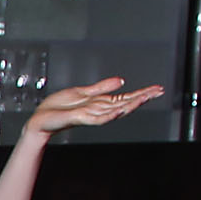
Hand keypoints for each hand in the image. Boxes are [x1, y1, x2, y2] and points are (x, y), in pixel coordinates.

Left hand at [24, 76, 162, 139]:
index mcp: (100, 103)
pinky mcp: (80, 118)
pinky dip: (109, 116)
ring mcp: (91, 115)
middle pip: (125, 103)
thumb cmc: (59, 107)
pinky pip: (98, 119)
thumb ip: (102, 87)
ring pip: (115, 111)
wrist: (41, 119)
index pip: (126, 97)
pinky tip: (119, 111)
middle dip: (142, 97)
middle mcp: (99, 110)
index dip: (141, 93)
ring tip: (145, 98)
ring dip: (130, 105)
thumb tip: (121, 81)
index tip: (157, 88)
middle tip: (159, 91)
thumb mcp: (82, 92)